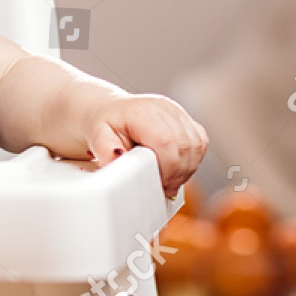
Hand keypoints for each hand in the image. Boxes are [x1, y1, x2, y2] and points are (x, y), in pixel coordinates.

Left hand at [81, 93, 207, 198]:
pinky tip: (176, 168)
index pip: (167, 142)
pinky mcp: (185, 119)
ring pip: (197, 145)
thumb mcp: (96, 136)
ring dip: (187, 168)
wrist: (106, 110)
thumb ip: (106, 150)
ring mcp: (176, 111)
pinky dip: (192, 160)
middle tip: (164, 187)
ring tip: (168, 179)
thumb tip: (120, 160)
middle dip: (178, 173)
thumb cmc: (103, 124)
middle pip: (186, 146)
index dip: (168, 168)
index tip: (158, 184)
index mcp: (142, 112)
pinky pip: (200, 142)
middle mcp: (163, 108)